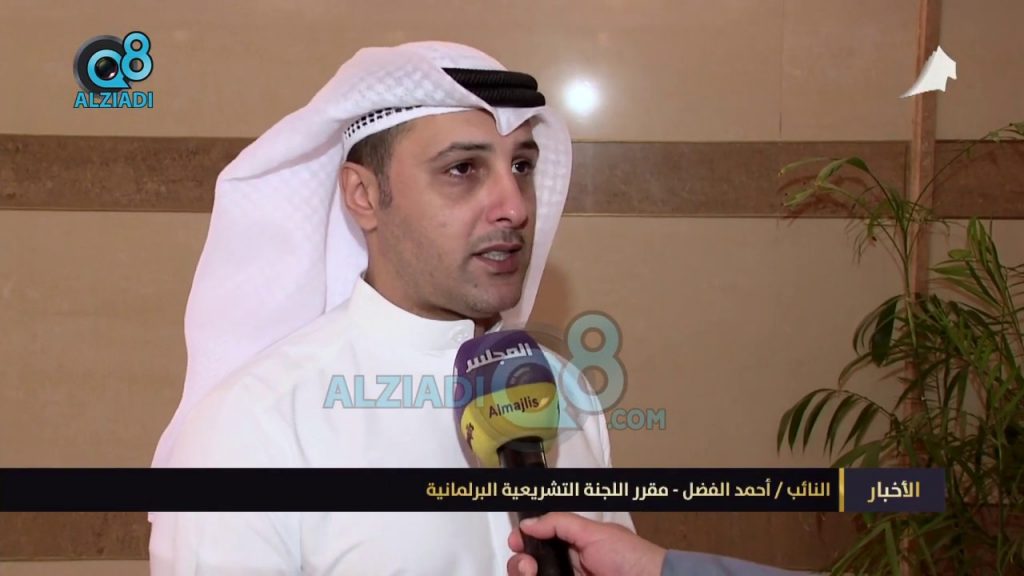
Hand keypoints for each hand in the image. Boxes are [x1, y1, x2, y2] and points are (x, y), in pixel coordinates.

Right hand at [506, 512, 666, 575]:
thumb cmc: (629, 558)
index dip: (522, 542)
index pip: (537, 545)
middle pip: (527, 567)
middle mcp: (566, 569)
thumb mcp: (595, 533)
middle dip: (519, 564)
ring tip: (531, 574)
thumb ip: (560, 524)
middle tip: (528, 566)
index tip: (516, 541)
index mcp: (572, 548)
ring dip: (522, 573)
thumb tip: (527, 524)